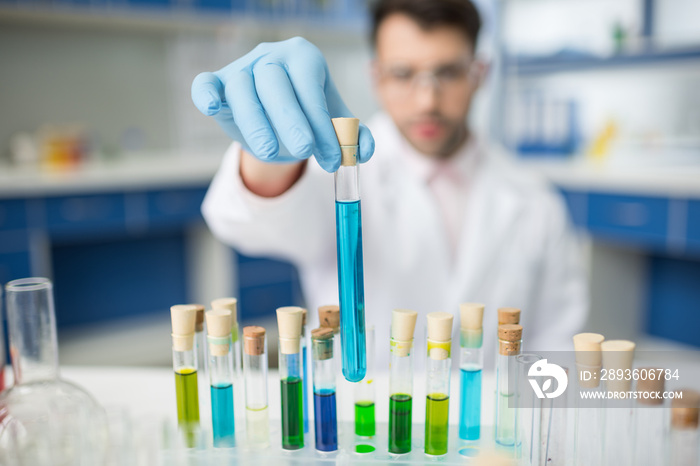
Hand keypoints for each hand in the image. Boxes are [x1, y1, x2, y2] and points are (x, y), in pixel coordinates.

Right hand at [191, 37, 373, 172]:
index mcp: (303, 57)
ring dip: (256, 121)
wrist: (274, 120)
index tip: (331, 157)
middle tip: (303, 151)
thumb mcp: (331, 125)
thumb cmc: (304, 117)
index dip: (322, 123)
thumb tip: (363, 151)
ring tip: (269, 151)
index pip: (311, 87)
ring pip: (242, 88)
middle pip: (276, 83)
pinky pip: (205, 84)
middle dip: (291, 119)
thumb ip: (351, 137)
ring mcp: (241, 68)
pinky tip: (210, 107)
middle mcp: (271, 56)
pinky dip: (205, 93)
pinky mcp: (217, 84)